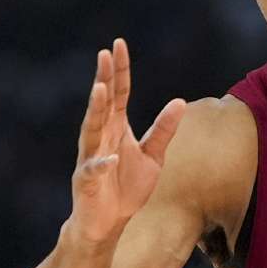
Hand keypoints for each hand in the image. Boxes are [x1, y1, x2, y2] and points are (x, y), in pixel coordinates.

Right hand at [70, 39, 185, 242]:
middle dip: (105, 79)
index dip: (120, 71)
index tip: (118, 45)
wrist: (108, 223)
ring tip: (100, 89)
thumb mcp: (153, 156)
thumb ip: (163, 130)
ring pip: (92, 130)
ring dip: (96, 110)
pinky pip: (93, 171)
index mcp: (116, 129)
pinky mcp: (87, 182)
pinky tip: (107, 159)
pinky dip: (100, 165)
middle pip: (103, 104)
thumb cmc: (127, 188)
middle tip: (105, 53)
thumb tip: (179, 101)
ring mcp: (91, 158)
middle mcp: (101, 138)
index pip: (119, 94)